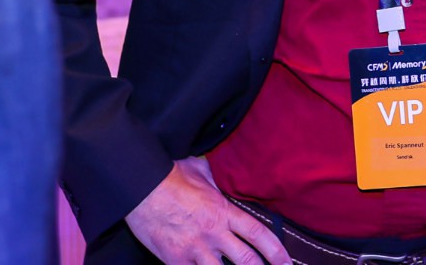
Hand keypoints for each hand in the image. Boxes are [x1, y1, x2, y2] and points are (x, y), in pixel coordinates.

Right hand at [125, 157, 288, 264]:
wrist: (139, 186)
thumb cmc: (168, 174)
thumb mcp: (199, 170)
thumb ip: (215, 179)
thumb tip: (222, 173)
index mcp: (222, 211)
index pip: (258, 234)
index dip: (276, 252)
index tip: (286, 263)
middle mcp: (213, 233)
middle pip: (247, 261)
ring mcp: (194, 249)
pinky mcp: (175, 260)